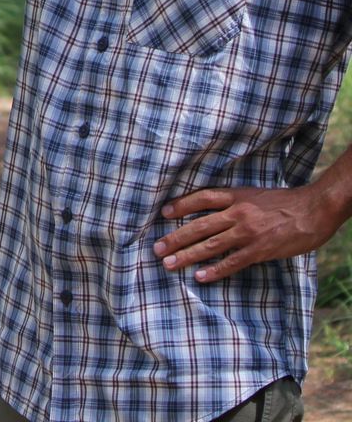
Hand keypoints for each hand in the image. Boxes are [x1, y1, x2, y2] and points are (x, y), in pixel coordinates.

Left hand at [153, 184, 340, 282]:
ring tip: (169, 264)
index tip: (163, 213)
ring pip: (211, 245)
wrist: (313, 210)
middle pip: (200, 225)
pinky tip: (200, 276)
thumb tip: (211, 211)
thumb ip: (233, 202)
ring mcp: (248, 232)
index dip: (181, 205)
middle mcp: (238, 213)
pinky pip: (233, 262)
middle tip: (157, 248)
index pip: (202, 198)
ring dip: (188, 255)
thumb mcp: (253, 194)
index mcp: (235, 196)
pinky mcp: (260, 250)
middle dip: (176, 238)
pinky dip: (215, 270)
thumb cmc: (283, 202)